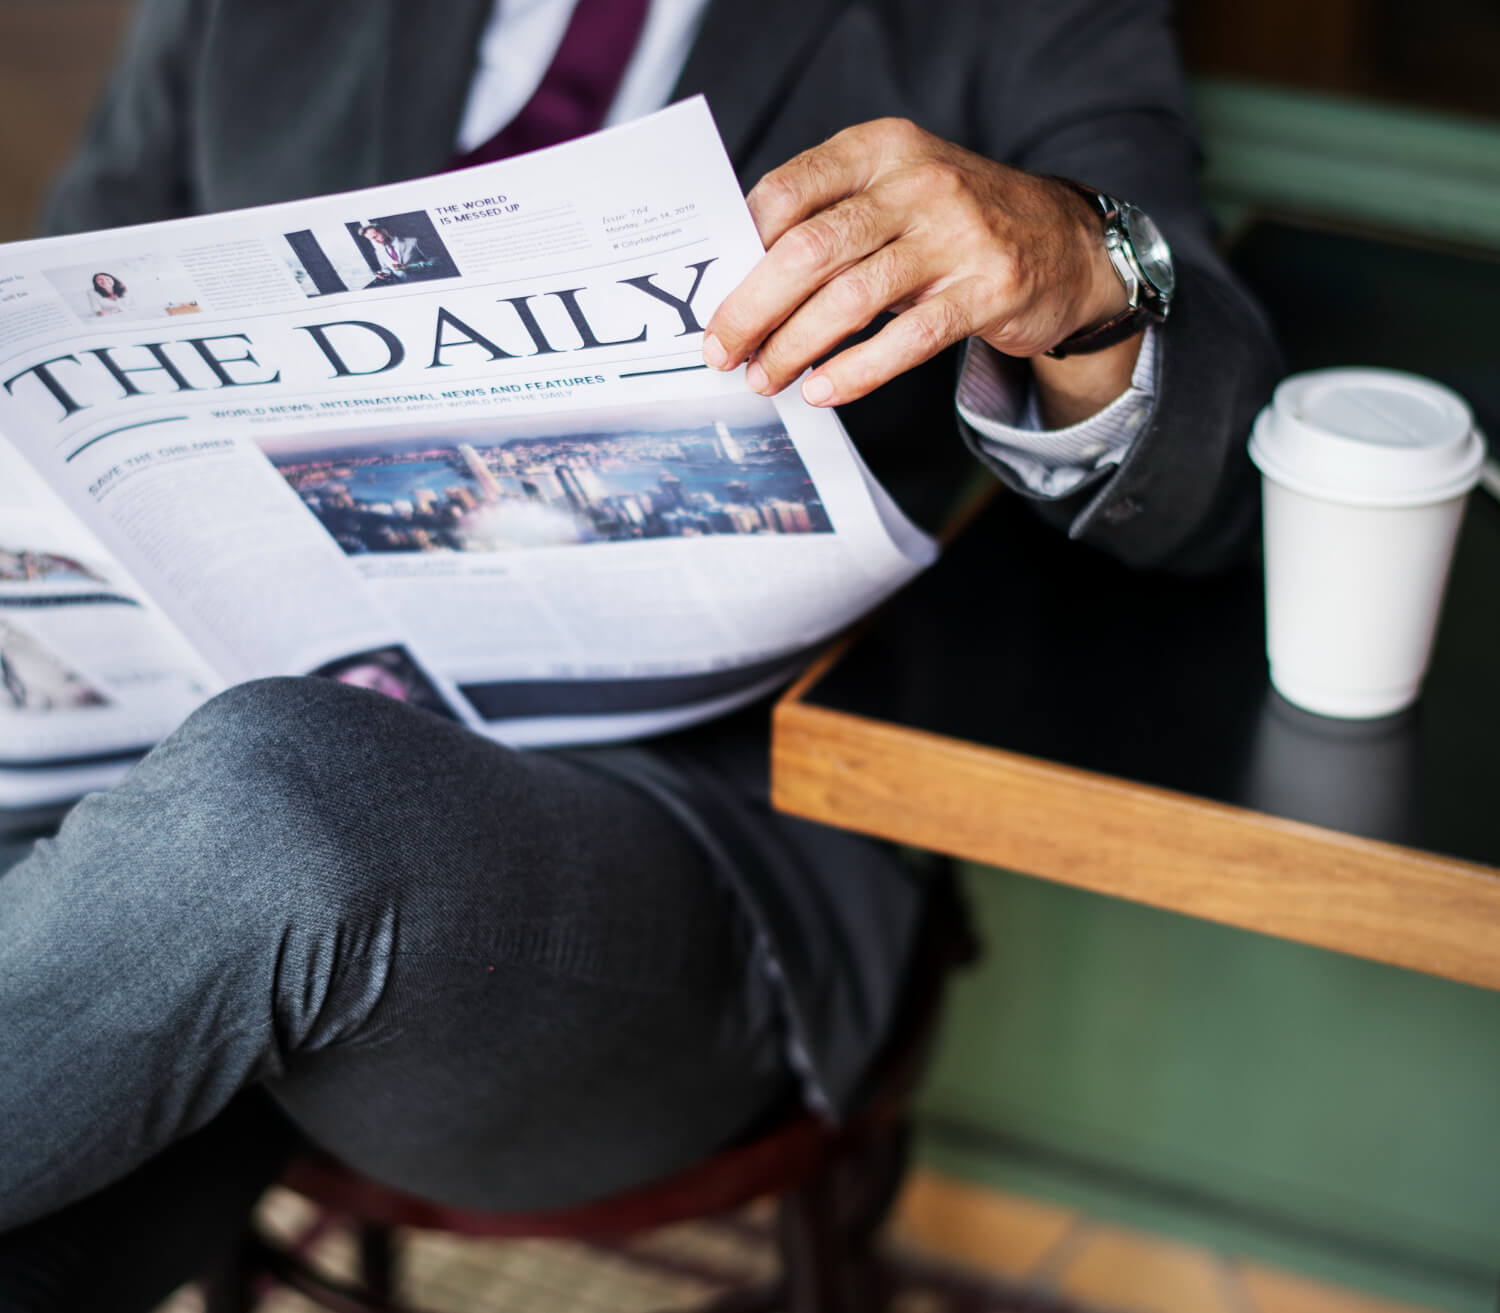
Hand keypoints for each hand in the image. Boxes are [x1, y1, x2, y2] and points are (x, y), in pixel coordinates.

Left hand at [702, 118, 1130, 408]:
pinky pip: (907, 339)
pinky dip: (856, 371)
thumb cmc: (953, 225)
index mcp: (879, 149)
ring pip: (851, 298)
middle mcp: (917, 183)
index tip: (709, 298)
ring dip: (794, 347)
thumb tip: (739, 282)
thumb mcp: (893, 194)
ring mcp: (956, 236)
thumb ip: (828, 220)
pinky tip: (822, 391)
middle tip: (721, 352)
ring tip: (765, 379)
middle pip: (809, 250)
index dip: (739, 248)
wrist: (1067, 244)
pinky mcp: (986, 291)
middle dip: (752, 308)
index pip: (788, 190)